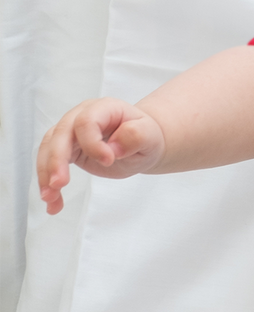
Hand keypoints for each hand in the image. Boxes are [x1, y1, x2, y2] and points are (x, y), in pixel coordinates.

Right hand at [37, 99, 166, 213]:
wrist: (140, 142)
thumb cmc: (144, 136)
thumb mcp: (150, 136)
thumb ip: (135, 136)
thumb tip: (114, 147)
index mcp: (104, 109)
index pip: (86, 121)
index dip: (92, 142)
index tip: (108, 161)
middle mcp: (81, 115)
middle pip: (60, 134)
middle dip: (56, 160)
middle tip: (59, 184)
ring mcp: (71, 132)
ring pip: (49, 148)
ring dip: (46, 174)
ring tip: (50, 199)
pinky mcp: (67, 148)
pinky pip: (50, 163)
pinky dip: (49, 183)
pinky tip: (53, 203)